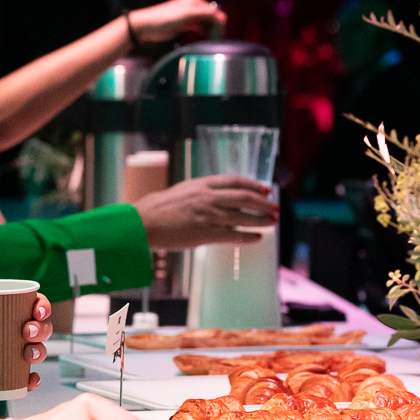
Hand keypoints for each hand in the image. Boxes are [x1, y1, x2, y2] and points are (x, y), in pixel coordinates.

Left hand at [0, 294, 54, 389]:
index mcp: (1, 307)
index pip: (30, 303)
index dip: (41, 306)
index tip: (36, 311)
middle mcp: (9, 328)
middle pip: (39, 328)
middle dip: (42, 330)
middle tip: (27, 332)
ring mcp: (5, 351)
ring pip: (35, 351)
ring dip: (39, 352)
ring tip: (27, 354)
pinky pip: (21, 377)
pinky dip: (30, 381)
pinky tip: (31, 381)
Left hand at [127, 0, 225, 44]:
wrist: (146, 26)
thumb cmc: (163, 19)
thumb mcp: (186, 15)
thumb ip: (204, 14)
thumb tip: (222, 17)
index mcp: (195, 0)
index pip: (215, 11)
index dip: (219, 24)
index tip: (220, 36)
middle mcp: (194, 6)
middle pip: (212, 17)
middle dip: (216, 29)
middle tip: (216, 41)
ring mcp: (190, 15)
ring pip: (207, 24)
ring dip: (211, 32)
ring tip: (212, 43)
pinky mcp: (186, 24)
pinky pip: (200, 28)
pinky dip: (204, 34)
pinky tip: (206, 41)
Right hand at [133, 175, 278, 250]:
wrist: (144, 222)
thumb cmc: (158, 208)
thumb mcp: (182, 191)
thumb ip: (200, 193)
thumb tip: (215, 198)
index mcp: (202, 184)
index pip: (235, 181)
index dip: (252, 185)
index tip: (264, 189)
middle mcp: (208, 197)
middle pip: (244, 197)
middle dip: (263, 203)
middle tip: (274, 207)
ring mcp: (209, 215)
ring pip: (243, 216)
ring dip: (261, 219)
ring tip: (272, 222)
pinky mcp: (206, 234)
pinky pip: (234, 235)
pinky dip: (248, 236)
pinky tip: (257, 238)